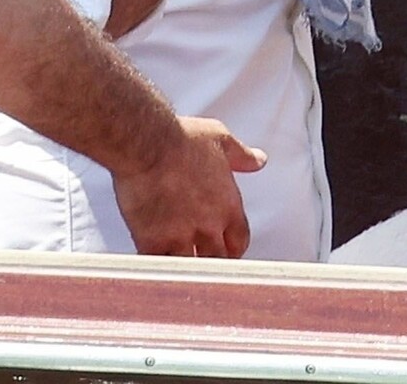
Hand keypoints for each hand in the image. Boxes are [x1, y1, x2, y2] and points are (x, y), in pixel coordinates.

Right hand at [113, 116, 266, 257]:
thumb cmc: (181, 139)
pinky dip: (156, 265)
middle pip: (218, 259)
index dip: (234, 247)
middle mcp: (209, 224)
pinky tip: (152, 261)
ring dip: (186, 265)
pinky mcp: (152, 241)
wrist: (148, 144)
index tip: (227, 248)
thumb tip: (258, 160)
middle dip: (212, 260)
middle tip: (202, 260)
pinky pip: (157, 265)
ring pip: (190, 267)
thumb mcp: (221, 140)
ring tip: (178, 264)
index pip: (240, 240)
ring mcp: (181, 235)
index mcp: (228, 205)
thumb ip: (242, 156)